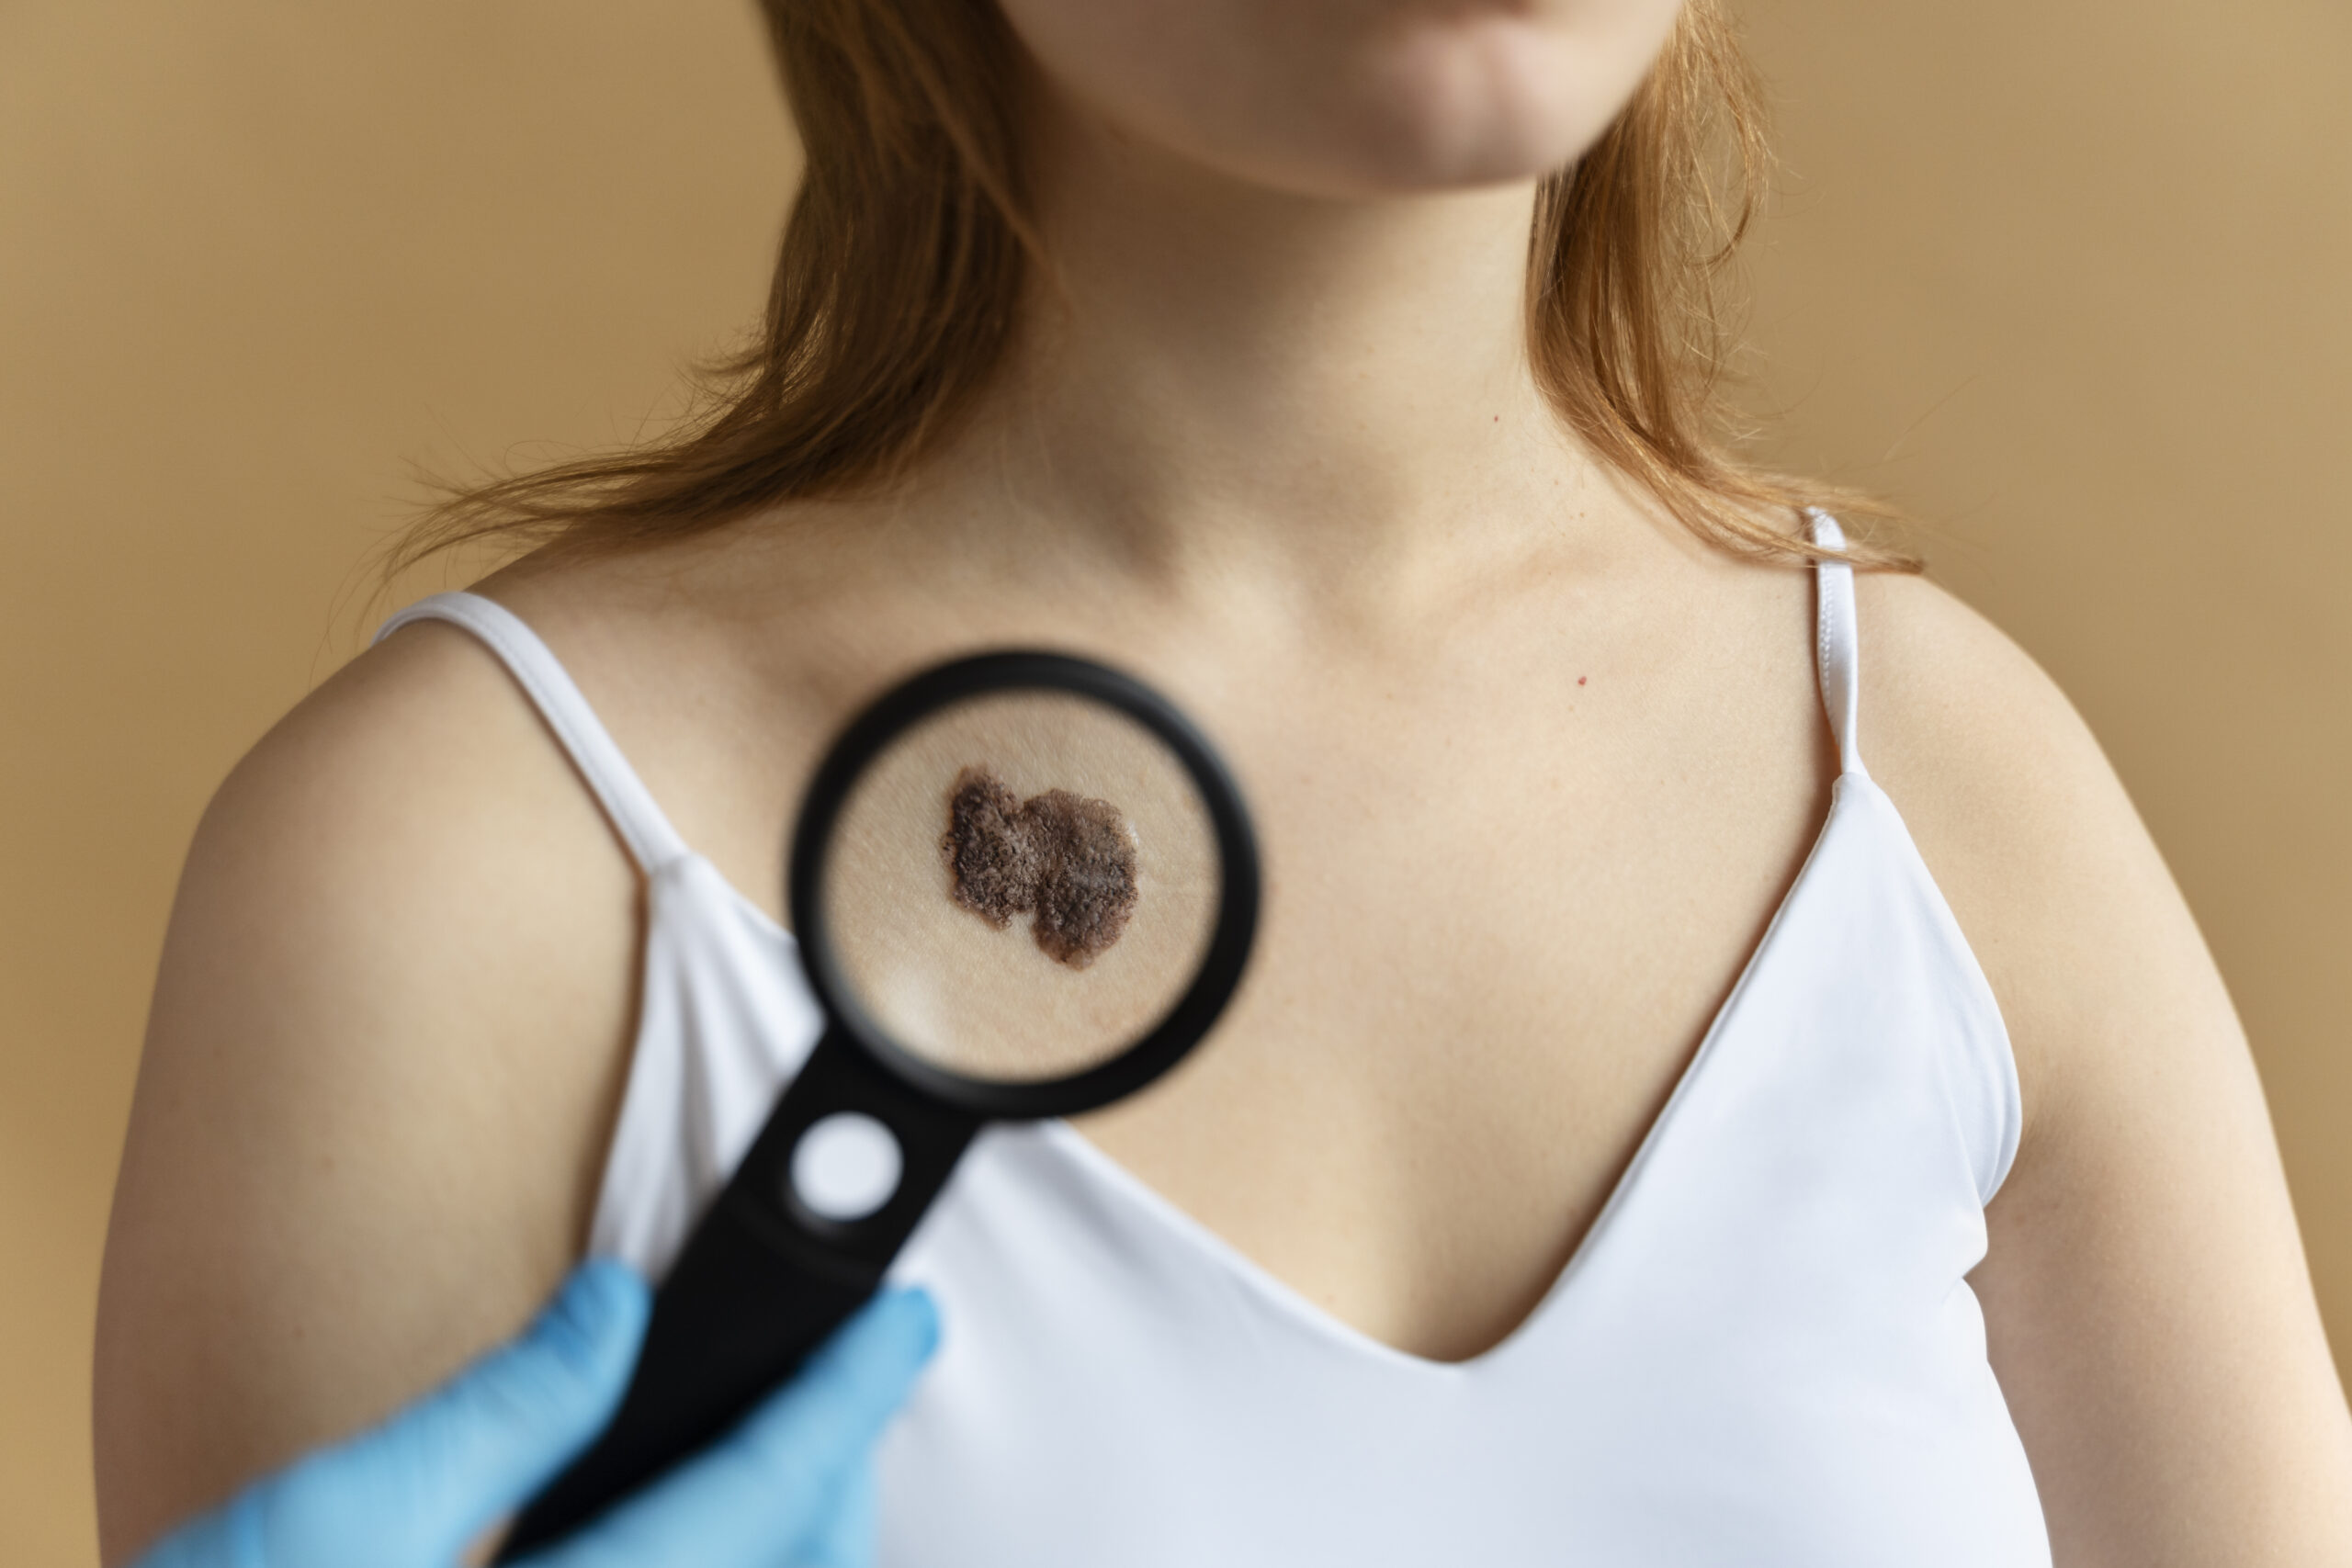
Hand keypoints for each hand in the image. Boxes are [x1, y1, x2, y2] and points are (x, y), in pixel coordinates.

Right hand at [134, 1262, 939, 1567]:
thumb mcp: (333, 1520)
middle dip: (839, 1473)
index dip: (842, 1398)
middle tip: (854, 1374)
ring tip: (797, 1442)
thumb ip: (500, 1416)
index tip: (904, 1324)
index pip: (754, 1496)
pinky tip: (716, 1532)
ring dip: (802, 1535)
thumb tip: (613, 1307)